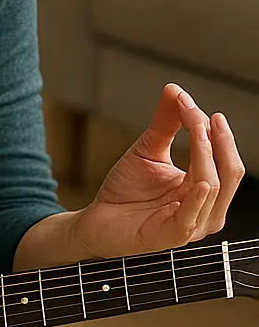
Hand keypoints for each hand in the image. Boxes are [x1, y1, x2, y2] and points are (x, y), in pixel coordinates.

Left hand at [74, 83, 244, 260]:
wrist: (97, 220)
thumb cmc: (126, 190)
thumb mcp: (147, 150)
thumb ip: (165, 123)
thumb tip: (175, 90)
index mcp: (204, 188)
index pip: (223, 157)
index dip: (213, 130)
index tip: (187, 102)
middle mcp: (206, 208)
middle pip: (228, 172)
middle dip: (218, 140)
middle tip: (201, 114)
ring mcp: (192, 224)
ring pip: (212, 186)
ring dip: (206, 155)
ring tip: (196, 128)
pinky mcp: (173, 236)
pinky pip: (193, 216)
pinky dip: (199, 197)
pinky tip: (199, 179)